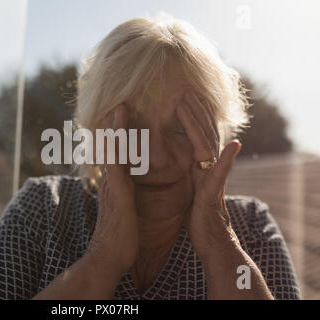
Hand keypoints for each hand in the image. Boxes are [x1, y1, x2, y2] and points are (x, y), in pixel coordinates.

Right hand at [86, 104, 138, 275]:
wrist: (109, 256)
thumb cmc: (120, 237)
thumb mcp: (124, 212)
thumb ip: (123, 198)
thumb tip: (125, 190)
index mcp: (114, 185)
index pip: (116, 155)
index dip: (119, 137)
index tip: (122, 119)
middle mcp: (110, 181)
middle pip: (111, 148)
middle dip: (114, 126)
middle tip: (118, 103)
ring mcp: (112, 184)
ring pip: (112, 151)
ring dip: (116, 128)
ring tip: (119, 107)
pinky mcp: (117, 189)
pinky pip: (117, 161)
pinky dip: (118, 143)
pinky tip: (119, 130)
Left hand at [176, 90, 241, 261]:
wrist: (212, 241)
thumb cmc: (198, 217)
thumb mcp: (192, 189)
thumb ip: (192, 171)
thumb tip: (188, 158)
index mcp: (200, 167)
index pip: (197, 136)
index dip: (192, 117)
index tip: (183, 96)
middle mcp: (208, 169)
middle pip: (203, 134)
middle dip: (194, 112)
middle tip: (186, 89)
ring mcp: (211, 179)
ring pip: (208, 147)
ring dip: (201, 124)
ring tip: (193, 103)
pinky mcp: (211, 194)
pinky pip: (220, 175)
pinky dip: (226, 160)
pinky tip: (233, 145)